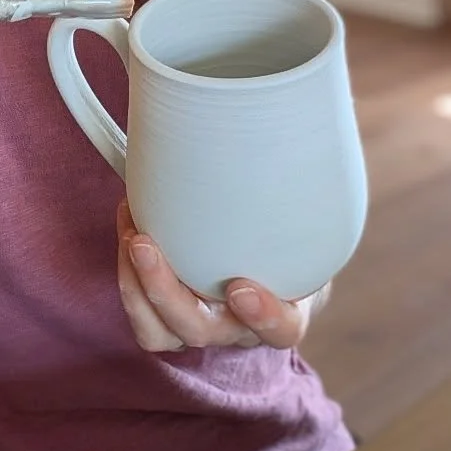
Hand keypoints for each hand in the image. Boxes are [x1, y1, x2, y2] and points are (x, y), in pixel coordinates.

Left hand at [116, 201, 327, 351]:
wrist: (266, 262)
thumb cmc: (285, 234)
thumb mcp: (306, 214)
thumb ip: (305, 182)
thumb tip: (323, 118)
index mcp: (285, 309)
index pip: (283, 327)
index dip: (264, 316)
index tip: (241, 287)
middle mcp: (239, 326)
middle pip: (202, 331)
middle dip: (165, 292)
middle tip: (144, 244)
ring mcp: (200, 325)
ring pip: (161, 332)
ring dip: (135, 284)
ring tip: (130, 232)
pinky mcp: (167, 315)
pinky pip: (142, 315)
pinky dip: (127, 273)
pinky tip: (129, 221)